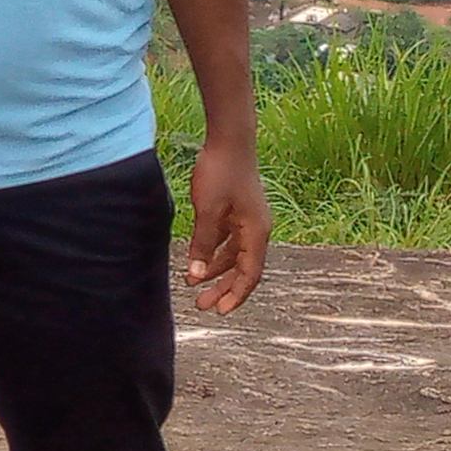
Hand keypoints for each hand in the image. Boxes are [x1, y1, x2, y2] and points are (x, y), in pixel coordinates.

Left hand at [184, 143, 269, 315]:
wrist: (228, 139)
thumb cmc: (221, 172)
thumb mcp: (208, 210)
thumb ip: (203, 243)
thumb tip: (196, 274)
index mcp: (256, 232)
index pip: (250, 274)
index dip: (236, 295)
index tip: (220, 311)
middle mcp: (256, 229)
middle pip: (242, 268)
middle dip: (223, 288)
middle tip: (202, 305)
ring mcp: (247, 220)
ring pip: (233, 254)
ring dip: (215, 270)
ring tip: (193, 283)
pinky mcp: (236, 211)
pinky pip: (227, 240)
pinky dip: (213, 251)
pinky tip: (196, 259)